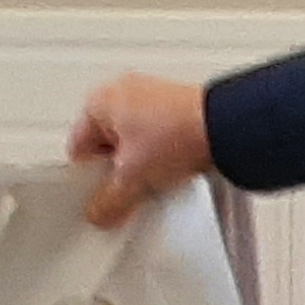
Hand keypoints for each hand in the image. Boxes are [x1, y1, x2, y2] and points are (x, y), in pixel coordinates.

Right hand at [68, 73, 211, 227]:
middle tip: (126, 195)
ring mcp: (150, 97)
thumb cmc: (178, 133)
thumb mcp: (132, 179)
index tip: (98, 200)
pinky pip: (155, 139)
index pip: (77, 149)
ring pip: (132, 144)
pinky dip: (160, 157)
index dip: (87, 180)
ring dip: (139, 166)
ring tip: (153, 183)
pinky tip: (170, 173)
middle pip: (105, 147)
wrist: (226, 126)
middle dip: (115, 173)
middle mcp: (122, 92)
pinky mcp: (174, 108)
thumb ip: (107, 202)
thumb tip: (99, 212)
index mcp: (99, 101)